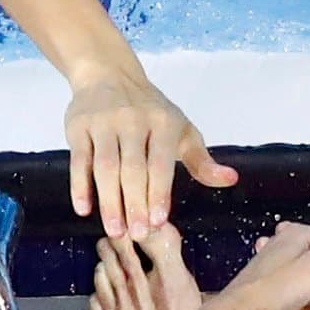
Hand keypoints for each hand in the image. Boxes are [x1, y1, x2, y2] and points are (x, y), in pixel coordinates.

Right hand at [66, 71, 236, 238]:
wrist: (108, 74)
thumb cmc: (150, 110)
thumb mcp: (181, 129)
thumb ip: (202, 160)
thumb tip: (230, 179)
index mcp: (162, 122)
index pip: (160, 163)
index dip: (159, 193)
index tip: (158, 221)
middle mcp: (133, 120)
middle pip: (132, 169)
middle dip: (134, 204)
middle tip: (136, 235)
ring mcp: (104, 123)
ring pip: (105, 167)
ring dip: (109, 201)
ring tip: (114, 231)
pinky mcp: (79, 127)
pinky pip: (79, 160)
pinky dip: (80, 186)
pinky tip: (83, 209)